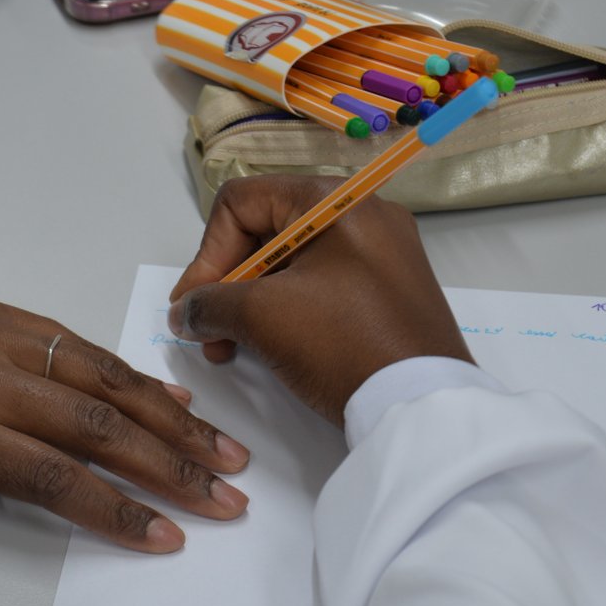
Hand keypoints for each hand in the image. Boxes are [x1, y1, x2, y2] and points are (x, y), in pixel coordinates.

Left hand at [0, 299, 249, 564]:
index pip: (53, 478)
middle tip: (225, 493)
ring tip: (222, 450)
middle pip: (95, 425)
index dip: (117, 510)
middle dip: (171, 465)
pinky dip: (133, 376)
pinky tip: (176, 401)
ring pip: (101, 376)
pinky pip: (80, 344)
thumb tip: (36, 567)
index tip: (170, 537)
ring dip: (171, 418)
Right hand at [168, 178, 471, 424]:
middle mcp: (363, 215)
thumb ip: (209, 303)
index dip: (207, 254)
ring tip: (231, 349)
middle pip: (266, 232)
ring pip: (292, 265)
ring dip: (251, 303)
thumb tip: (184, 311)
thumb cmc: (342, 343)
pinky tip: (270, 349)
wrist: (420, 405)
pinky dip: (289, 312)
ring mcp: (382, 254)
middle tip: (207, 334)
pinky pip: (323, 287)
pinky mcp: (390, 292)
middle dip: (226, 284)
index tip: (192, 306)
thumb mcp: (261, 317)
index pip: (242, 203)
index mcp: (334, 200)